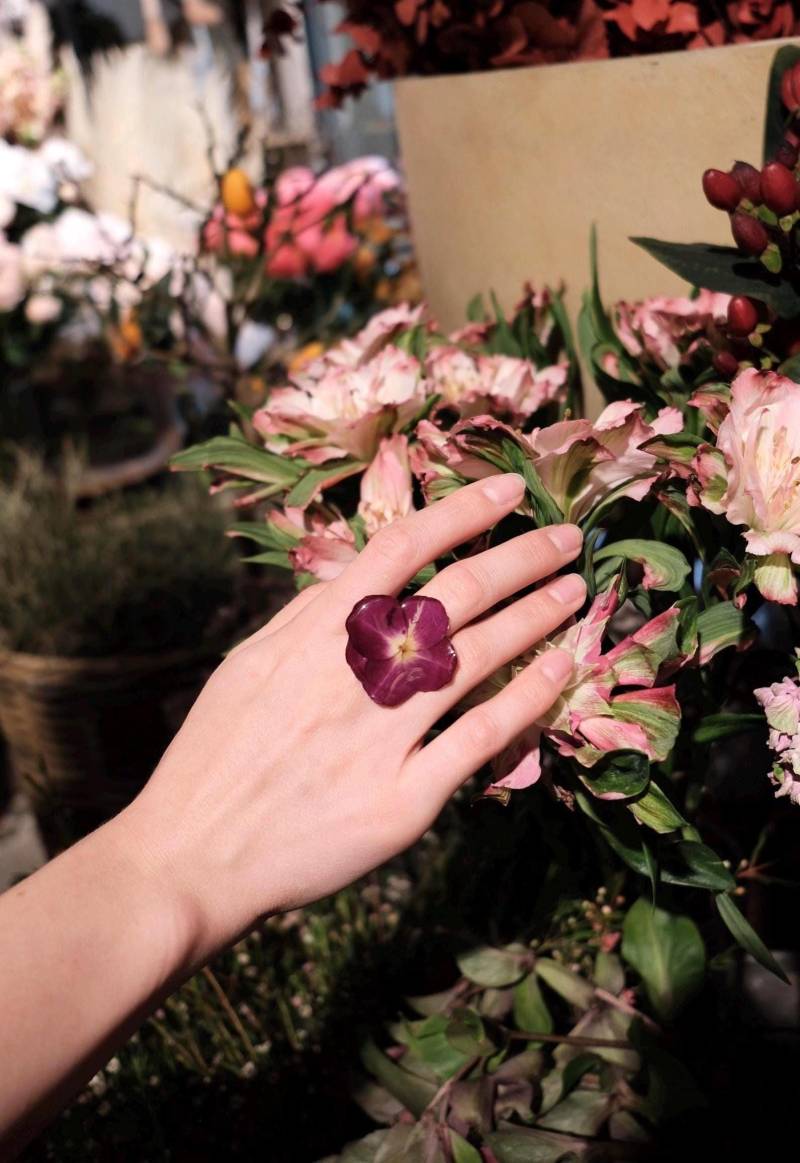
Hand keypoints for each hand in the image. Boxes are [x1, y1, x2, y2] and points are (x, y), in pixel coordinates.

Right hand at [114, 474, 585, 967]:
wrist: (195, 857)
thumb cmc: (215, 755)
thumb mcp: (246, 665)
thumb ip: (306, 616)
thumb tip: (357, 573)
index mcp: (314, 634)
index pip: (401, 548)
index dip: (463, 511)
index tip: (511, 490)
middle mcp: (356, 674)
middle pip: (458, 594)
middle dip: (522, 557)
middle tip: (567, 539)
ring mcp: (384, 737)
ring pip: (480, 657)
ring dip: (536, 616)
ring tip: (574, 592)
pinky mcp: (405, 799)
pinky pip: (480, 737)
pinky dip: (527, 699)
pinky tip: (559, 671)